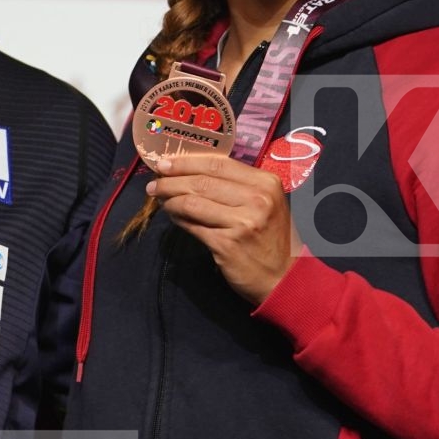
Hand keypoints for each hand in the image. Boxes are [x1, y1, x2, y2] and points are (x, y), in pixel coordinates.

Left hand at [145, 150, 296, 305]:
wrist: (284, 277)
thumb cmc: (271, 238)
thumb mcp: (265, 203)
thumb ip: (236, 186)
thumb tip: (192, 173)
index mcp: (265, 182)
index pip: (218, 163)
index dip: (186, 161)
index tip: (165, 162)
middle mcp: (256, 199)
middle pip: (202, 181)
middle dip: (171, 180)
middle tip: (154, 183)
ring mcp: (242, 222)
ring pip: (193, 202)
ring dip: (170, 200)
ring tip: (161, 200)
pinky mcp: (227, 244)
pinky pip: (193, 226)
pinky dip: (179, 220)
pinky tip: (174, 217)